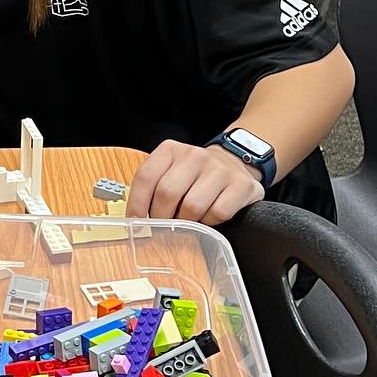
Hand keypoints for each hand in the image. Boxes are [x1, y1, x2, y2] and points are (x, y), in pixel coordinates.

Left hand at [125, 140, 265, 225]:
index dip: (137, 204)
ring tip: (187, 221)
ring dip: (187, 222)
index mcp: (171, 150)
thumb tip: (136, 220)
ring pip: (192, 207)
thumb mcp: (169, 171)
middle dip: (161, 217)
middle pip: (167, 194)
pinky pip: (218, 213)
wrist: (233, 163)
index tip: (135, 222)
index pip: (146, 177)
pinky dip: (210, 222)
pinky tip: (208, 217)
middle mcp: (195, 155)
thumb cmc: (193, 174)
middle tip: (163, 226)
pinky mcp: (241, 185)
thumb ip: (151, 188)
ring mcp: (219, 169)